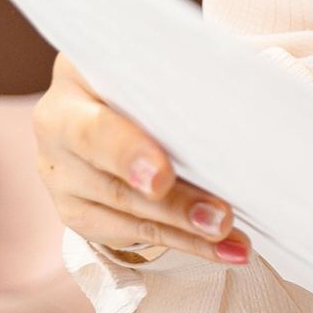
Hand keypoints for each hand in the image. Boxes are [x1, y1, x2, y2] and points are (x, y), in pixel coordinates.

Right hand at [33, 51, 248, 266]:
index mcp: (74, 81)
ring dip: (185, 231)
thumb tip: (257, 83)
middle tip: (221, 218)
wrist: (117, 97)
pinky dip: (184, 244)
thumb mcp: (157, 62)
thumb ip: (186, 75)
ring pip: (125, 213)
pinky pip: (132, 235)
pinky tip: (226, 250)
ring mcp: (63, 176)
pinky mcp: (79, 212)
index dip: (128, 154)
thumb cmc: (148, 73)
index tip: (162, 179)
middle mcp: (56, 129)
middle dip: (173, 204)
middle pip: (113, 180)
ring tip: (233, 239)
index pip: (94, 126)